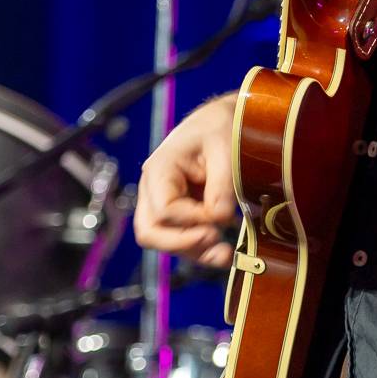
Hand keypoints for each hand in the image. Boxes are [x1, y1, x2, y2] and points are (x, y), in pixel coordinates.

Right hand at [133, 94, 238, 268]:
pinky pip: (181, 240)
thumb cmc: (219, 130)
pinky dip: (200, 250)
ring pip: (165, 241)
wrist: (221, 123)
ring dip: (194, 252)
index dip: (192, 221)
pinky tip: (224, 253)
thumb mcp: (226, 152)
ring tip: (225, 254)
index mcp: (160, 170)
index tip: (218, 220)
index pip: (164, 210)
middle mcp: (154, 190)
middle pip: (150, 232)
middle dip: (182, 244)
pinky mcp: (179, 214)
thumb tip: (219, 220)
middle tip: (215, 240)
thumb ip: (222, 187)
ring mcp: (163, 204)